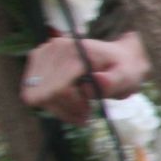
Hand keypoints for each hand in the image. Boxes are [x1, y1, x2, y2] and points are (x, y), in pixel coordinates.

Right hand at [21, 32, 149, 124]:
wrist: (119, 56)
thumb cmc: (124, 68)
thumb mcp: (129, 77)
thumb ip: (115, 81)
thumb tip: (97, 80)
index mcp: (76, 51)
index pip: (58, 89)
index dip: (71, 106)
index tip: (88, 112)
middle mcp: (55, 48)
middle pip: (44, 94)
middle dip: (64, 108)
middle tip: (85, 113)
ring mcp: (42, 52)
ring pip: (34, 95)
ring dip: (57, 108)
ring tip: (80, 109)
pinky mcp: (37, 59)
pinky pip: (32, 91)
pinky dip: (50, 102)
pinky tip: (69, 103)